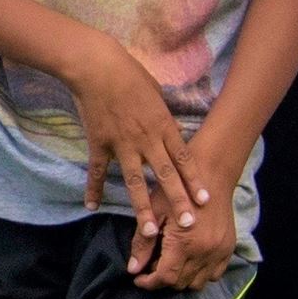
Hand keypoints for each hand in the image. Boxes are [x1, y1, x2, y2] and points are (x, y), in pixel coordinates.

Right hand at [64, 33, 205, 240]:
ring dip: (143, 207)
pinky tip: (92, 206)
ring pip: (135, 182)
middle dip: (178, 200)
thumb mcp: (156, 92)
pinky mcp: (99, 144)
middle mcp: (146, 139)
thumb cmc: (129, 73)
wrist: (97, 67)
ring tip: (150, 231)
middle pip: (166, 175)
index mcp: (163, 125)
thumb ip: (163, 114)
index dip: (194, 180)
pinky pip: (96, 171)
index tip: (205, 200)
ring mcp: (122, 144)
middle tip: (188, 224)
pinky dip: (93, 188)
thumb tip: (168, 126)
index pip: (184, 158)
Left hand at [130, 169, 237, 290]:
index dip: (148, 283)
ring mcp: (219, 252)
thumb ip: (143, 242)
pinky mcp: (229, 248)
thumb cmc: (177, 187)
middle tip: (151, 265)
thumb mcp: (154, 211)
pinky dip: (201, 274)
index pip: (165, 277)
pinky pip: (215, 274)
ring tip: (170, 263)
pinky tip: (189, 261)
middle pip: (180, 283)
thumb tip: (133, 269)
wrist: (212, 173)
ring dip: (181, 279)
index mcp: (184, 243)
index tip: (138, 278)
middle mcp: (204, 252)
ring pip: (198, 283)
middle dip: (162, 280)